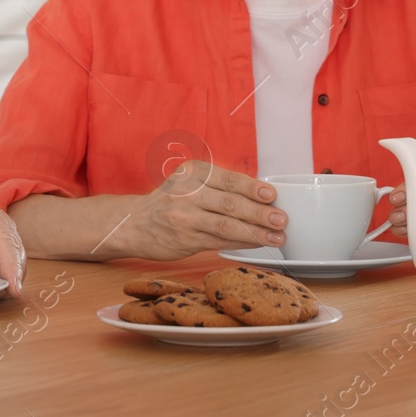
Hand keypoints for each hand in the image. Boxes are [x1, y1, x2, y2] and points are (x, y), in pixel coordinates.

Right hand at [127, 160, 285, 259]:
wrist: (134, 223)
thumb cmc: (170, 201)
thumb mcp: (189, 181)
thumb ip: (219, 186)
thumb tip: (263, 197)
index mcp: (192, 172)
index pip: (228, 179)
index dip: (252, 188)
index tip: (272, 195)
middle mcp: (187, 193)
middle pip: (230, 203)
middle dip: (260, 213)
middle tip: (281, 219)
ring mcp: (184, 218)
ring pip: (226, 226)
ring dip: (255, 233)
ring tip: (277, 237)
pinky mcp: (184, 240)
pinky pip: (219, 242)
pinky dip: (241, 243)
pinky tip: (257, 244)